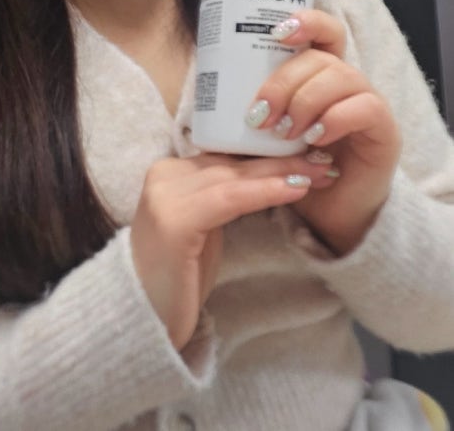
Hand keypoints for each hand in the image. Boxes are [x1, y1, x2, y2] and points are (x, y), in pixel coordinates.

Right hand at [130, 152, 337, 349]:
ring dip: (281, 172)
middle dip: (281, 159)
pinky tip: (295, 189)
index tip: (307, 152)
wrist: (144, 317)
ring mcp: (164, 196)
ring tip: (319, 171)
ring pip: (234, 176)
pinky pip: (229, 198)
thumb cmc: (178, 275)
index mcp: (168, 172)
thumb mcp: (204, 224)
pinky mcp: (173, 220)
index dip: (267, 152)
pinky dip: (265, 191)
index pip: (225, 154)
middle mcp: (162, 175)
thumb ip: (223, 195)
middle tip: (323, 159)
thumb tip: (268, 172)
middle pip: (232, 162)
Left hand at [247, 10, 401, 254]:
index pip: (322, 32)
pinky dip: (334, 120)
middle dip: (284, 82)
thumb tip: (212, 85)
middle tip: (260, 116)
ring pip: (342, 76)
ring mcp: (367, 103)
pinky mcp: (383, 130)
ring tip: (285, 133)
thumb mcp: (265, 135)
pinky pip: (365, 108)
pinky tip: (314, 140)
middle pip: (321, 57)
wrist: (325, 214)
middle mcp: (346, 83)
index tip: (276, 31)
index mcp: (319, 76)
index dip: (305, 21)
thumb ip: (252, 108)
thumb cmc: (291, 169)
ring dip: (305, 102)